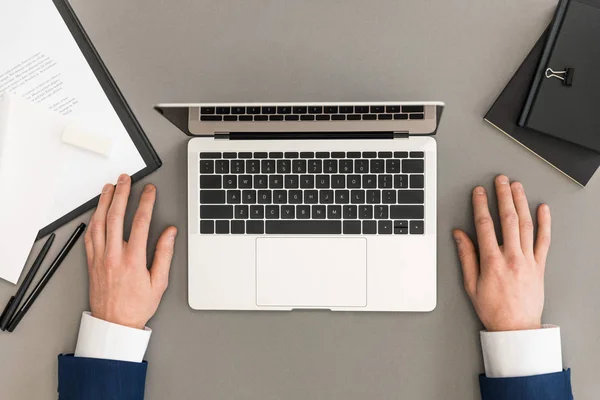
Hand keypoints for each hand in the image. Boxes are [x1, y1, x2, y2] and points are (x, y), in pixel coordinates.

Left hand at [84, 174, 177, 329]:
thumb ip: (164, 254)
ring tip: (110, 188)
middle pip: (116, 217)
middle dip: (122, 194)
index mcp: (133, 260)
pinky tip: (97, 211)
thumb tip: (169, 233)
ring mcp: (100, 258)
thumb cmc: (137, 306)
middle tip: (126, 180)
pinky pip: (89, 235)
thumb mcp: (159, 282)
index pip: (140, 222)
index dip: (146, 202)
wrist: (114, 324)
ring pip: (99, 223)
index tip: (149, 191)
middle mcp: (114, 256)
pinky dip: (93, 219)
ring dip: (104, 202)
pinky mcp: (91, 262)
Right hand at [453, 175, 550, 331]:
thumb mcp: (470, 284)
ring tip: (516, 187)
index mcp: (491, 262)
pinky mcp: (540, 266)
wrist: (516, 328)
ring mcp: (528, 260)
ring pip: (525, 225)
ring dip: (521, 203)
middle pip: (508, 219)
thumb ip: (466, 256)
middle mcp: (511, 258)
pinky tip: (543, 209)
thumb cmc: (493, 309)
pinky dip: (545, 223)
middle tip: (500, 181)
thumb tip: (459, 235)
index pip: (485, 225)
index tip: (479, 192)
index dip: (481, 205)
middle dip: (503, 196)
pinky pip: (544, 241)